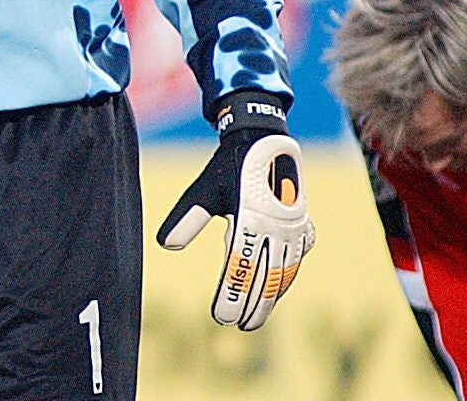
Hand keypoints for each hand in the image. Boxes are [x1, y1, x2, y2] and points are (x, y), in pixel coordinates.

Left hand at [157, 93, 314, 330]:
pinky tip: (280, 288)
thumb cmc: (228, 166)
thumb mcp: (203, 190)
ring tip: (257, 316)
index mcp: (251, 220)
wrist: (262, 140)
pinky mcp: (302, 225)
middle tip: (240, 326)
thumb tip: (163, 245)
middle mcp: (276, 227)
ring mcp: (293, 228)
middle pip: (265, 278)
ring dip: (271, 296)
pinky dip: (288, 276)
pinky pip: (297, 258)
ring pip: (284, 272)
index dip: (231, 296)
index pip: (240, 269)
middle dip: (253, 305)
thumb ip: (185, 218)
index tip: (221, 317)